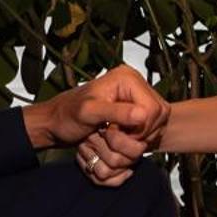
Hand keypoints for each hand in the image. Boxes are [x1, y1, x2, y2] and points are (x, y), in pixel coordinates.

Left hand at [27, 67, 170, 186]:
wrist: (58, 121)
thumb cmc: (68, 114)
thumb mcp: (88, 113)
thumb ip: (115, 112)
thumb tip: (143, 115)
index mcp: (127, 78)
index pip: (153, 109)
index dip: (138, 128)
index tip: (114, 133)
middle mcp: (136, 83)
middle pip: (158, 117)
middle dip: (137, 133)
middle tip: (111, 135)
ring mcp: (138, 96)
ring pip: (156, 125)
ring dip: (136, 137)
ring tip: (113, 135)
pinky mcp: (137, 109)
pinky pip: (150, 128)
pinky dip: (136, 137)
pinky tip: (119, 136)